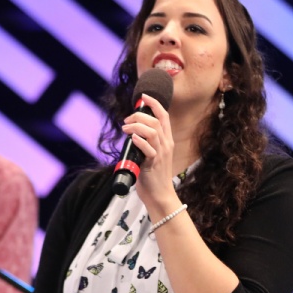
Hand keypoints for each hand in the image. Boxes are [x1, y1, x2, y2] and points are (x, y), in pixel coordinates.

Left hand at [122, 94, 180, 211]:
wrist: (159, 195)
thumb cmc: (153, 176)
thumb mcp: (152, 155)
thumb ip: (146, 143)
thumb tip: (131, 133)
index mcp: (167, 141)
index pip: (164, 116)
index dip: (154, 104)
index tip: (143, 97)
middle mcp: (166, 145)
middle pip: (156, 120)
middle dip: (139, 115)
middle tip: (127, 120)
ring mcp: (161, 154)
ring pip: (152, 131)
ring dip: (136, 126)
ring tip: (125, 129)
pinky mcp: (153, 163)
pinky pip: (148, 148)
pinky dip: (139, 140)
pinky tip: (131, 139)